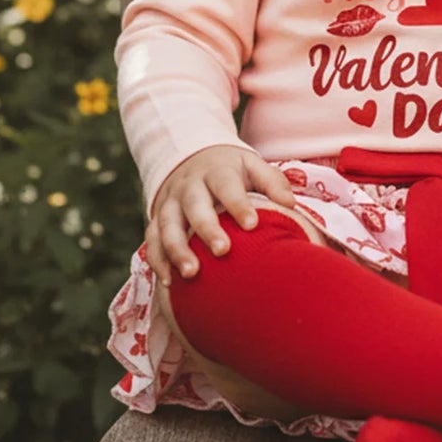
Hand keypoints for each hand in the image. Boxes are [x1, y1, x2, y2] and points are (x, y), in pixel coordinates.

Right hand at [146, 145, 299, 286]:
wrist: (192, 158)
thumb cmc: (232, 170)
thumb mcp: (253, 165)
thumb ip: (272, 182)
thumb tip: (289, 204)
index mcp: (217, 171)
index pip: (226, 185)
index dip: (237, 204)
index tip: (252, 224)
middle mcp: (190, 186)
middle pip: (195, 205)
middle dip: (206, 228)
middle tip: (223, 251)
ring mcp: (170, 203)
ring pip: (168, 225)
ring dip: (176, 249)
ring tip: (191, 273)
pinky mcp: (157, 219)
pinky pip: (152, 240)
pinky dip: (158, 260)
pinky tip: (170, 283)